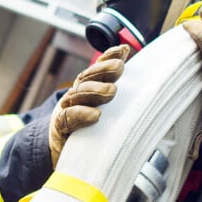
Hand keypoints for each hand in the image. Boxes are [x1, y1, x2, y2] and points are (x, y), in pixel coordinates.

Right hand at [49, 44, 130, 167]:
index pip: (96, 69)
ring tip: (111, 91)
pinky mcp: (60, 127)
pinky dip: (81, 114)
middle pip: (87, 78)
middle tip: (119, 67)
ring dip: (95, 90)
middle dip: (103, 70)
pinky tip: (95, 115)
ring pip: (78, 94)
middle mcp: (76, 95)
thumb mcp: (104, 111)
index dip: (108, 57)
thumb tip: (142, 85)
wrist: (59, 151)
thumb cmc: (88, 130)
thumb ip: (118, 98)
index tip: (123, 51)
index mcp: (87, 89)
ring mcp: (66, 109)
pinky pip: (68, 118)